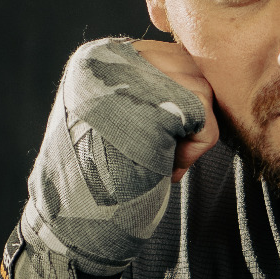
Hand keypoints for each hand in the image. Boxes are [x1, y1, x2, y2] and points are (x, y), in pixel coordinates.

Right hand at [1, 37, 215, 278]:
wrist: (76, 222)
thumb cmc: (105, 175)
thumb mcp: (119, 112)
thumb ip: (149, 82)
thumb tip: (201, 68)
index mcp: (99, 56)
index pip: (173, 57)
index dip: (177, 101)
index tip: (151, 137)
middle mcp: (108, 59)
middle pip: (191, 68)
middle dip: (189, 115)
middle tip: (158, 153)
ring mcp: (127, 80)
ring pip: (202, 90)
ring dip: (193, 135)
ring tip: (158, 160)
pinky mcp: (147, 108)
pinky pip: (203, 116)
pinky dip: (196, 149)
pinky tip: (166, 168)